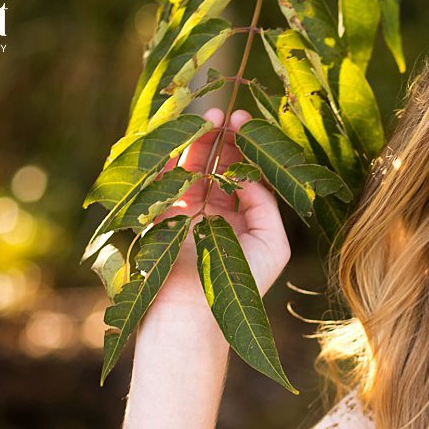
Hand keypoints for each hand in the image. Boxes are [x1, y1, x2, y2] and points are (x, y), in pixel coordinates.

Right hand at [152, 109, 291, 311]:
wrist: (193, 315)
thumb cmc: (239, 285)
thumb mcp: (272, 244)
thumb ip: (265, 204)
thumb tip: (248, 172)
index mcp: (237, 218)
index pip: (240, 173)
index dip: (243, 147)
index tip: (244, 122)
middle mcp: (209, 211)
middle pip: (214, 164)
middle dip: (220, 137)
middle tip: (225, 114)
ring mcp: (182, 211)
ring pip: (188, 166)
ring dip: (197, 140)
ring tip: (208, 118)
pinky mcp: (157, 215)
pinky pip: (160, 179)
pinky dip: (167, 157)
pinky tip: (182, 137)